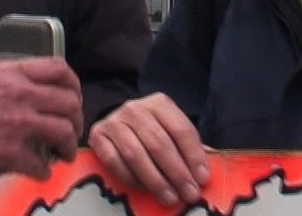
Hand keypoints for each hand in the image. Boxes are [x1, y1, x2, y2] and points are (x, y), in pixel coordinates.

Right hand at [0, 57, 82, 184]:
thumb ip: (7, 80)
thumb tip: (27, 88)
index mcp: (11, 73)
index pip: (59, 70)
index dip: (73, 85)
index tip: (74, 96)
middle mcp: (20, 94)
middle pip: (69, 102)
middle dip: (76, 119)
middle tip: (72, 129)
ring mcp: (18, 123)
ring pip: (64, 131)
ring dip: (68, 146)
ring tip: (63, 153)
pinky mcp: (11, 153)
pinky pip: (41, 163)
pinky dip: (43, 170)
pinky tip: (39, 171)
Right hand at [89, 92, 209, 206]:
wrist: (118, 124)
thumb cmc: (152, 130)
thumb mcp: (172, 130)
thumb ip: (189, 147)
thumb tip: (204, 173)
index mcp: (160, 103)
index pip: (181, 130)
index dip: (193, 156)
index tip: (202, 179)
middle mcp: (135, 108)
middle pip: (159, 144)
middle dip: (177, 173)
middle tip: (188, 194)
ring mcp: (114, 121)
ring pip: (136, 155)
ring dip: (156, 180)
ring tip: (170, 198)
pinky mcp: (97, 136)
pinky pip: (114, 162)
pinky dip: (131, 179)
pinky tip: (145, 190)